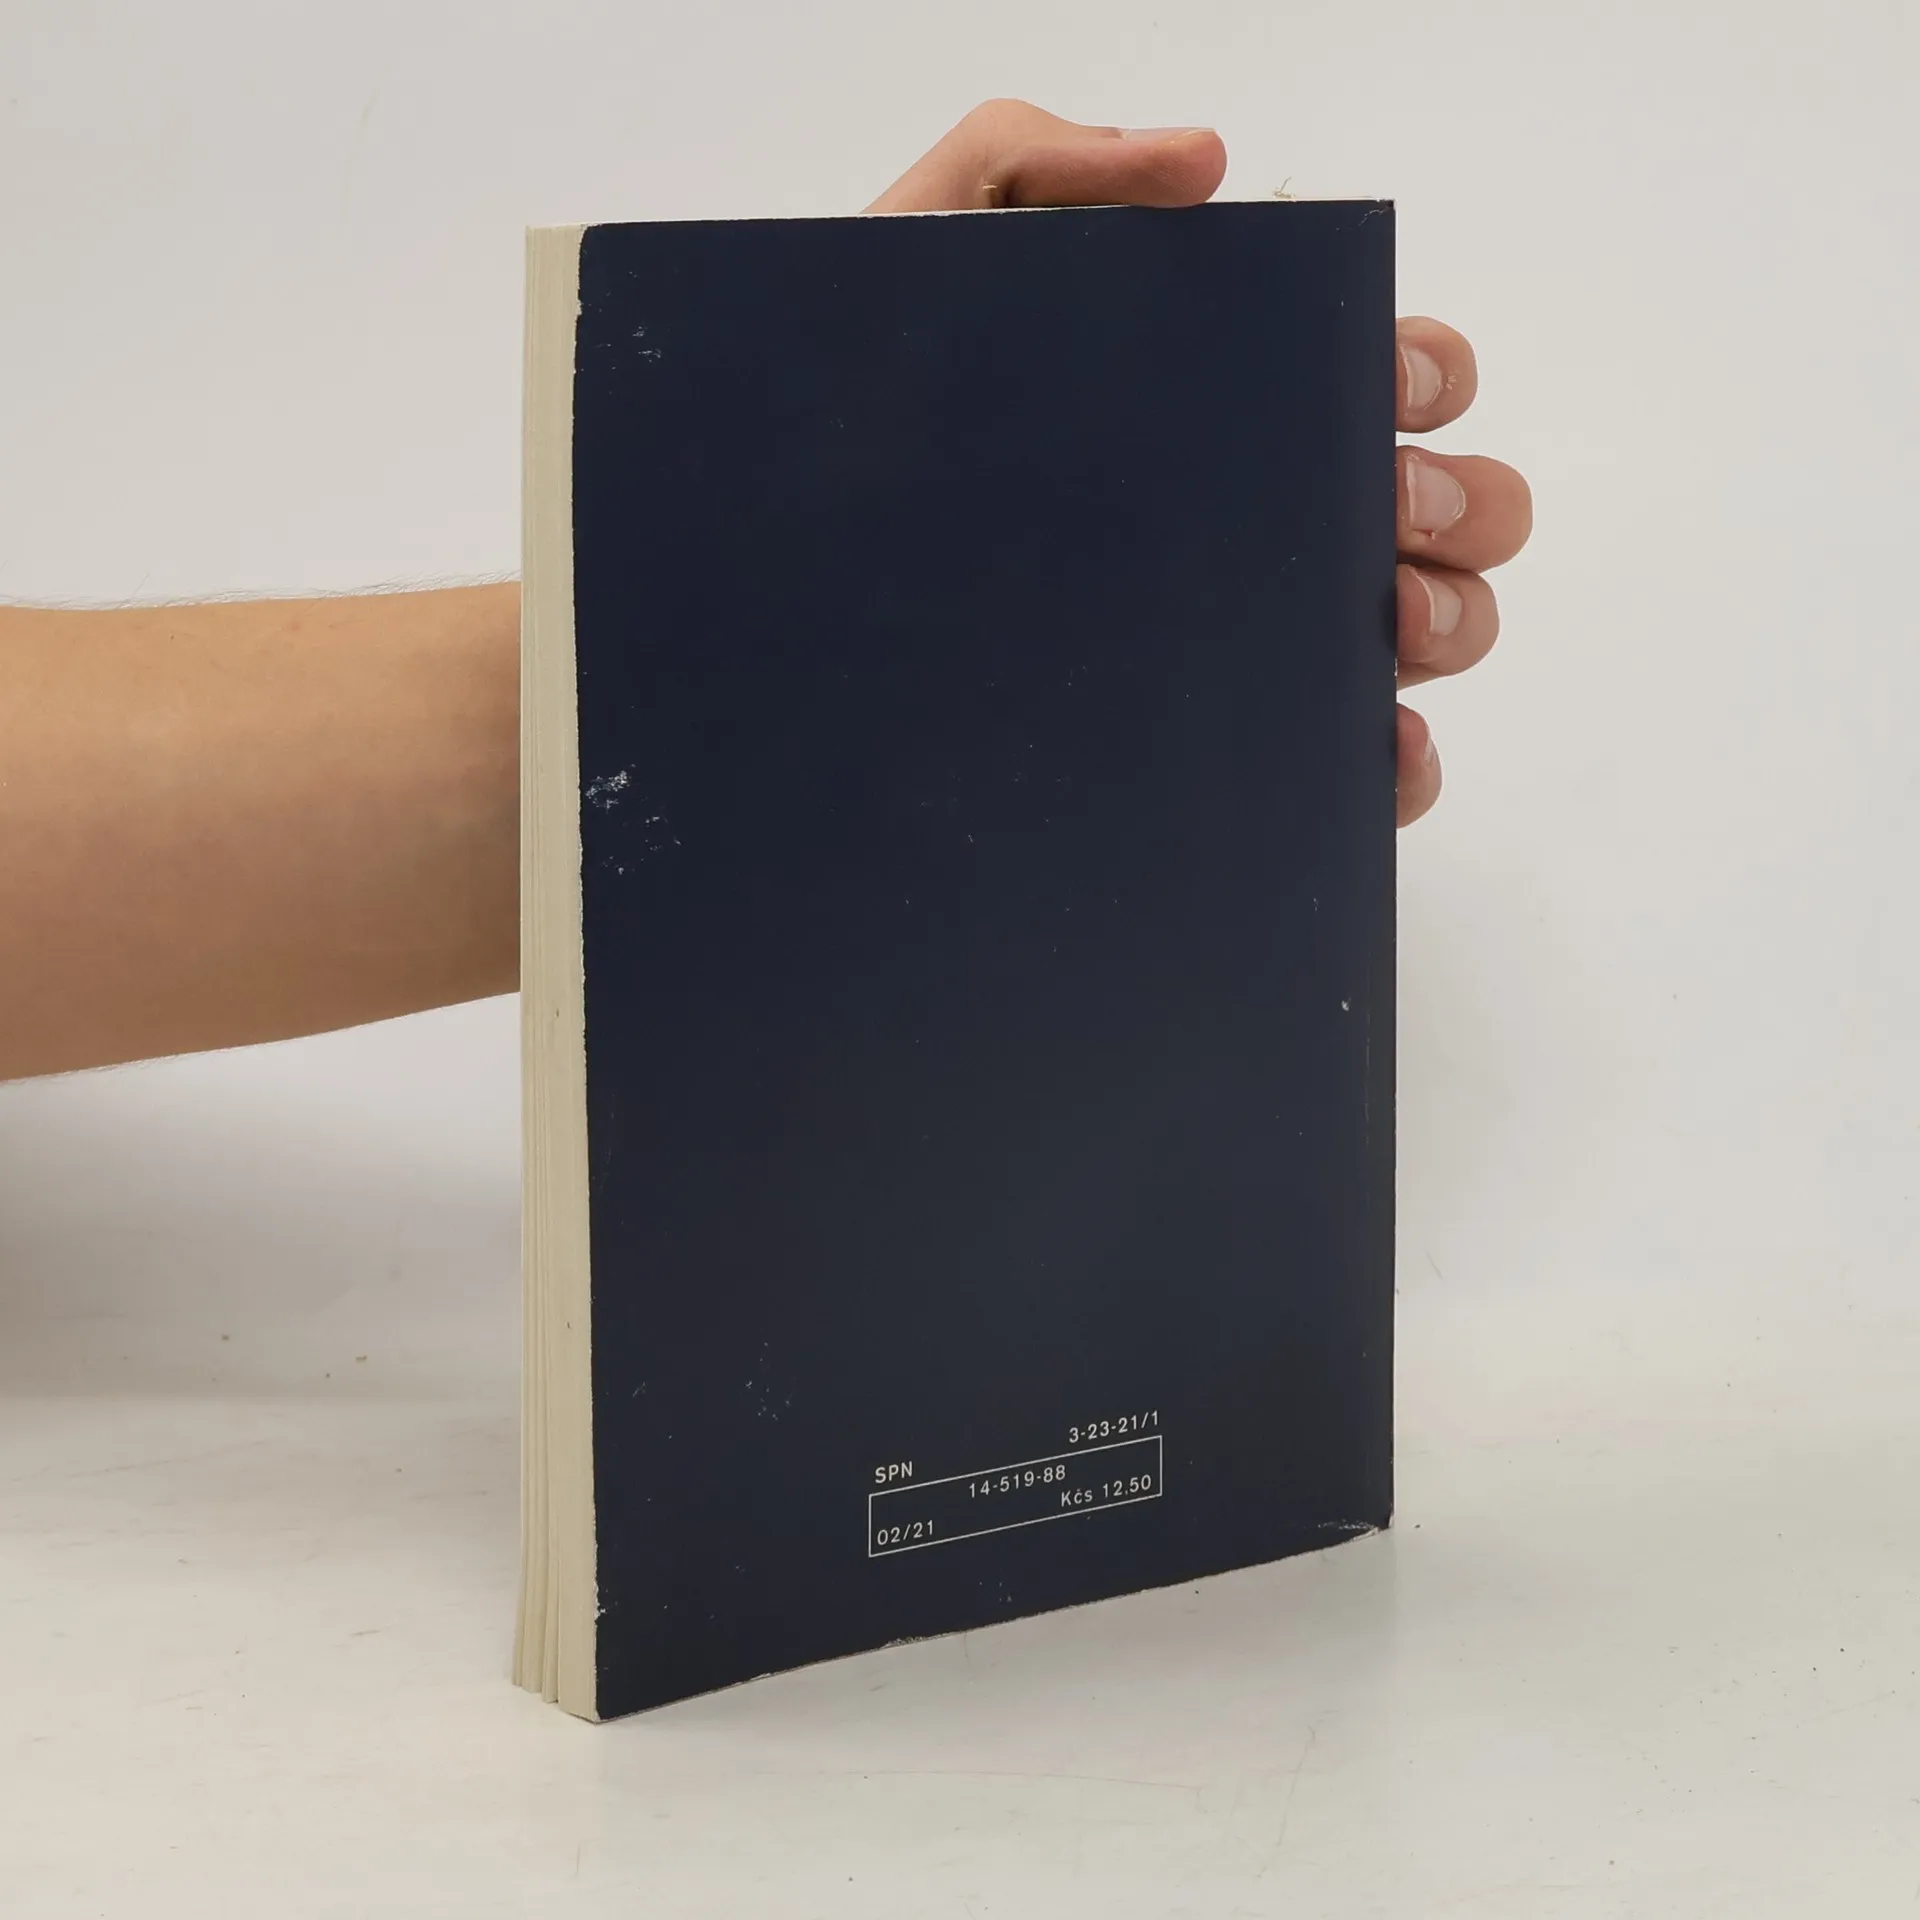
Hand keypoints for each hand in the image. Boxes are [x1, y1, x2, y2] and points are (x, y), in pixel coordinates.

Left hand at [870, 100, 1532, 826]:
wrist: (770, 596)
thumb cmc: (841, 435)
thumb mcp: (915, 263)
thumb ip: (1032, 164)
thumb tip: (1201, 162)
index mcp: (1224, 403)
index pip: (1388, 373)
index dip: (1422, 369)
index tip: (1383, 386)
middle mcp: (1256, 520)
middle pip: (1442, 505)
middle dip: (1456, 502)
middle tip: (1385, 515)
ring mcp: (1246, 640)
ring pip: (1428, 631)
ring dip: (1449, 621)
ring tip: (1382, 625)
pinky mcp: (1221, 751)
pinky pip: (1354, 768)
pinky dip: (1398, 763)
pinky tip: (1374, 745)